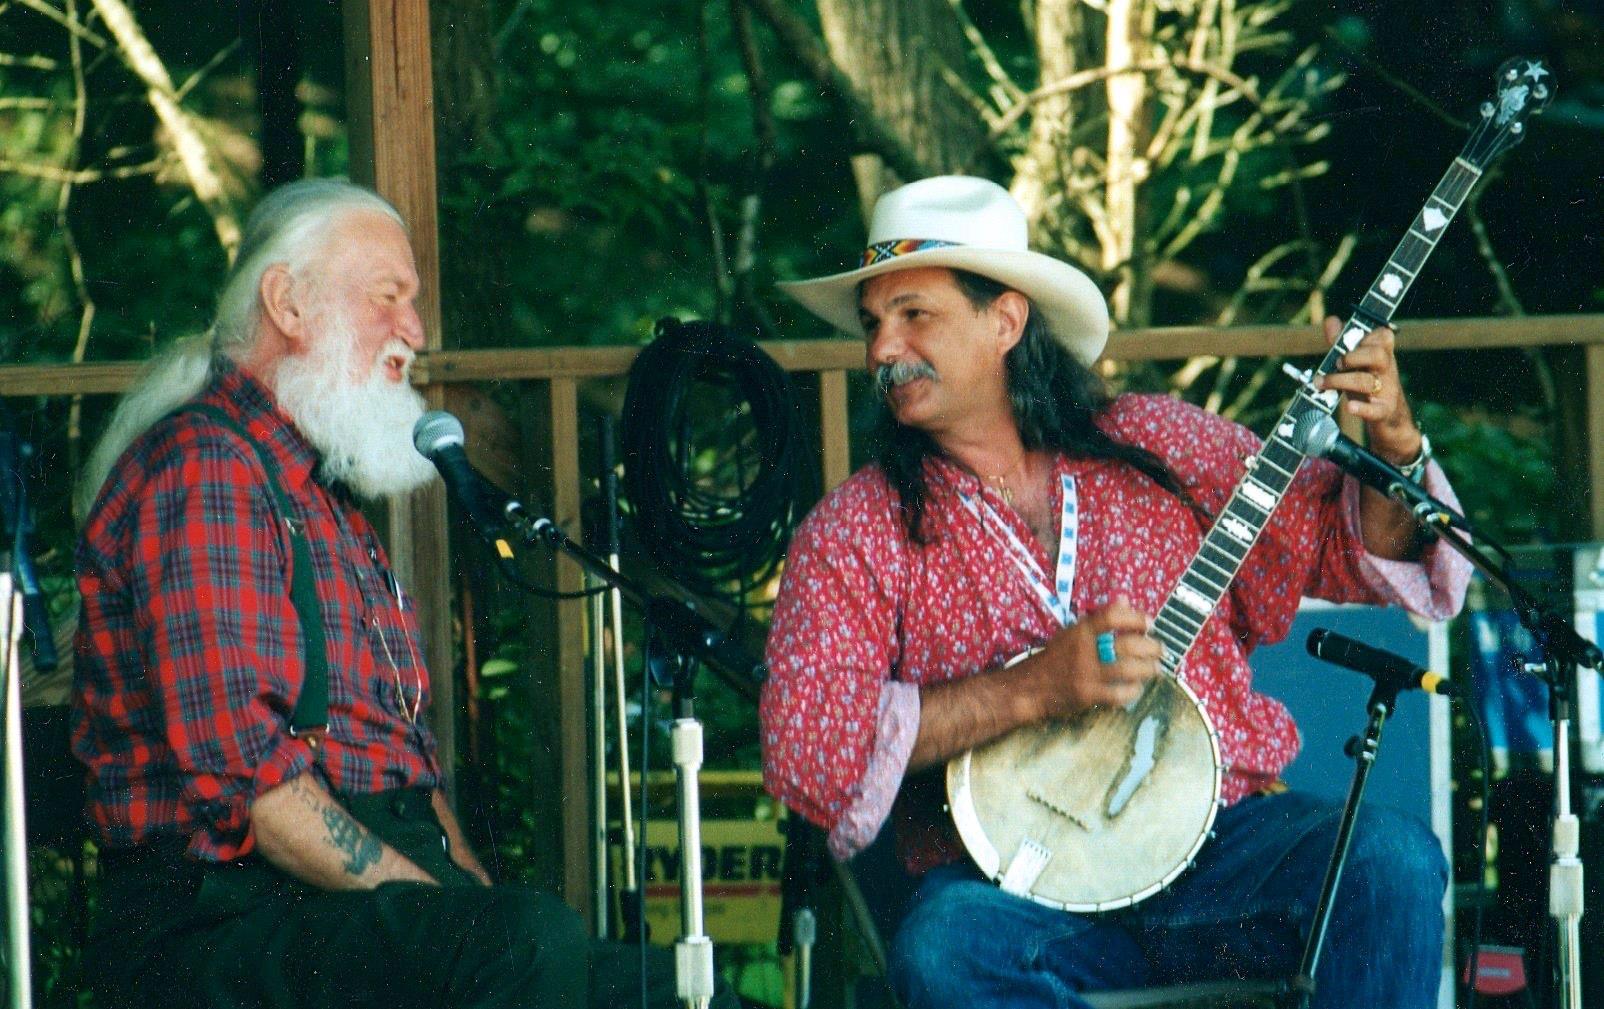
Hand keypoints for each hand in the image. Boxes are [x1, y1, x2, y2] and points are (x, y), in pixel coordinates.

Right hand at [1026, 600, 1162, 718]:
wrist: (1030, 687)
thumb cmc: (1056, 657)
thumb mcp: (1073, 632)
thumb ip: (1101, 618)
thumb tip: (1126, 599)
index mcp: (1080, 631)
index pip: (1112, 617)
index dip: (1135, 618)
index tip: (1149, 622)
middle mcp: (1084, 650)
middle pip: (1127, 645)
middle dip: (1150, 647)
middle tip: (1159, 650)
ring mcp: (1086, 674)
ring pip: (1128, 670)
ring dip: (1148, 669)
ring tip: (1155, 668)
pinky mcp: (1088, 696)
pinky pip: (1119, 694)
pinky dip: (1133, 690)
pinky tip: (1136, 687)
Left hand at [1316, 316, 1421, 464]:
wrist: (1390, 419)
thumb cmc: (1369, 384)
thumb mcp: (1356, 362)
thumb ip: (1343, 341)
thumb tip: (1331, 319)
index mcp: (1383, 354)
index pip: (1383, 336)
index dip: (1365, 337)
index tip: (1348, 344)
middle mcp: (1387, 370)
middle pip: (1377, 355)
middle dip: (1353, 356)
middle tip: (1337, 363)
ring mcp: (1387, 391)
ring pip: (1367, 382)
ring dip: (1340, 381)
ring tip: (1322, 383)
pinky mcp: (1383, 412)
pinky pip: (1375, 410)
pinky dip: (1362, 408)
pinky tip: (1350, 407)